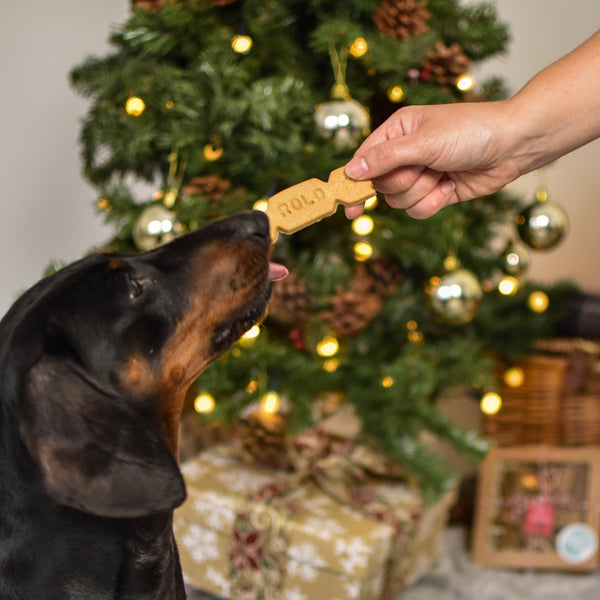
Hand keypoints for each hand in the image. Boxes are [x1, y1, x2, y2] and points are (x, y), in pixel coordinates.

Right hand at [344, 101, 521, 218]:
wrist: (513, 145)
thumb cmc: (471, 131)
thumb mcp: (424, 142)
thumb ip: (385, 158)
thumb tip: (351, 171)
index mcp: (397, 132)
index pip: (365, 159)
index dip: (354, 180)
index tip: (347, 202)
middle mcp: (405, 153)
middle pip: (381, 185)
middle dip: (404, 183)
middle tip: (425, 169)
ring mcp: (420, 174)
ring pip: (399, 202)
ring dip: (422, 193)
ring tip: (442, 175)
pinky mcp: (435, 193)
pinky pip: (418, 210)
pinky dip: (434, 203)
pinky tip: (450, 187)